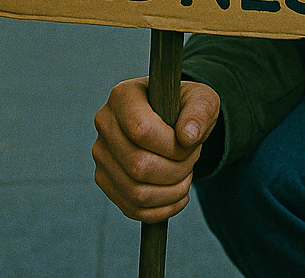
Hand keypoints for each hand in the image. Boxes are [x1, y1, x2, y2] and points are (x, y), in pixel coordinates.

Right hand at [92, 77, 220, 222]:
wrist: (172, 119)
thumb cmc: (186, 106)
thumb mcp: (202, 99)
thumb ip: (200, 112)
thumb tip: (187, 137)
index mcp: (124, 95)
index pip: (142, 131)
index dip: (172, 147)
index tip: (191, 143)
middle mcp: (105, 123)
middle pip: (138, 166)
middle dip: (176, 170)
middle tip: (192, 160)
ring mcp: (101, 154)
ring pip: (136, 192)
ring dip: (171, 192)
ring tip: (186, 175)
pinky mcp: (104, 179)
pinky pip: (132, 209)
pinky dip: (162, 209)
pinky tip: (179, 196)